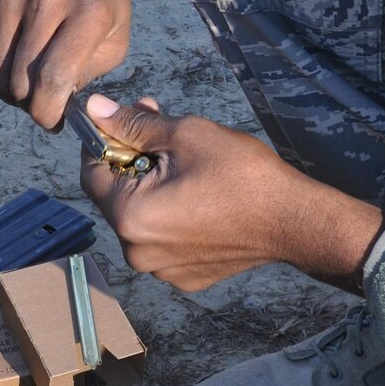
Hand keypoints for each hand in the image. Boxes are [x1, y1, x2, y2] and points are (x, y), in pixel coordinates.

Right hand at [0, 0, 146, 128]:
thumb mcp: (116, 36)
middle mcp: (43, 0)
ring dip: (9, 92)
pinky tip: (12, 63)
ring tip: (29, 84)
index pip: (52, 77)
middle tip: (44, 101)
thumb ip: (87, 76)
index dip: (47, 112)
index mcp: (87, 12)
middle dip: (30, 105)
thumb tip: (52, 107)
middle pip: (19, 80)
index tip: (54, 121)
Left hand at [79, 94, 383, 292]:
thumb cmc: (242, 175)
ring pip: (140, 219)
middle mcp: (136, 251)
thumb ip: (133, 124)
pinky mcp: (185, 277)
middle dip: (133, 161)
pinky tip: (201, 198)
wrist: (294, 221)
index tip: (125, 120)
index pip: (90, 172)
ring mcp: (161, 269)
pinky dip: (172, 217)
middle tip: (163, 132)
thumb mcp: (184, 135)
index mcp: (129, 217)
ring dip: (153, 188)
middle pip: (117, 196)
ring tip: (187, 166)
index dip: (103, 141)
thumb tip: (95, 108)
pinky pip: (163, 240)